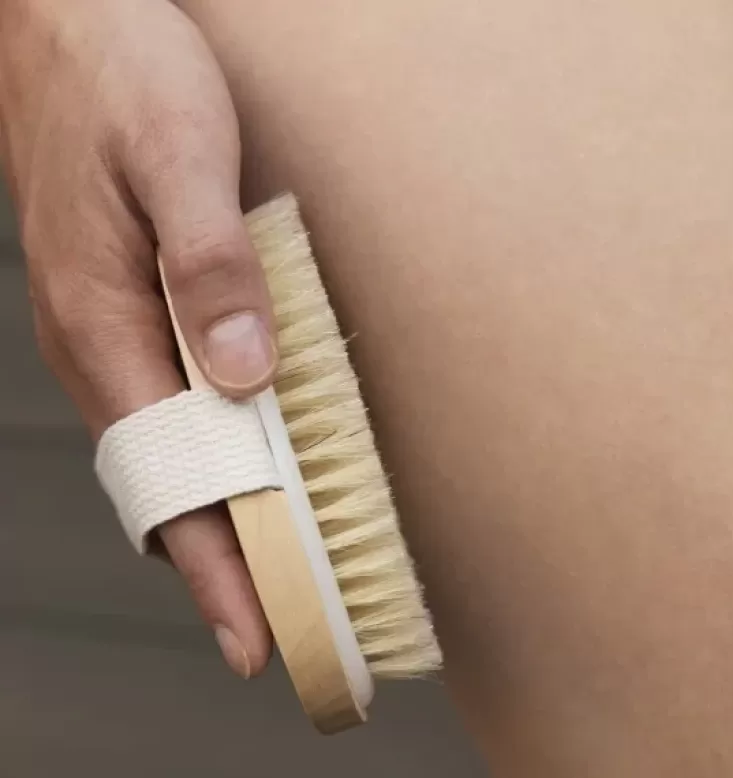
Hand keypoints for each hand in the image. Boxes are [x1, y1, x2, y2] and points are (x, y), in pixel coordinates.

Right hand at [0, 0, 275, 677]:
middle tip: (285, 621)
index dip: (214, 565)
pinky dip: (219, 449)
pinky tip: (254, 461)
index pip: (168, 480)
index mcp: (103, 325)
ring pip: (171, 448)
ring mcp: (111, 326)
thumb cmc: (119, 75)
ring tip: (280, 566)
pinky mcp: (132, 302)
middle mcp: (100, 342)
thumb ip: (210, 267)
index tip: (257, 635)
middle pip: (167, 483)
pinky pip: (176, 401)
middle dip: (224, 561)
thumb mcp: (179, 158)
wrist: (65, 17)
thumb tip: (245, 377)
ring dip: (224, 510)